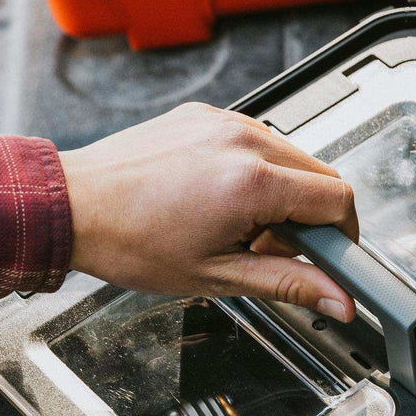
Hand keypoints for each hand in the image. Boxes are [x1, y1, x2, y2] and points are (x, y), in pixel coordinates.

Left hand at [59, 103, 357, 320]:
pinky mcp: (205, 115)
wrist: (71, 206)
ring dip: (285, 194)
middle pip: (320, 176)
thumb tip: (338, 300)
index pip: (338, 199)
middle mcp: (242, 140)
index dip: (344, 235)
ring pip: (291, 158)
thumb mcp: (219, 276)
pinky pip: (256, 141)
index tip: (331, 258)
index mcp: (252, 181)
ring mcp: (223, 122)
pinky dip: (256, 171)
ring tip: (242, 226)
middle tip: (275, 250)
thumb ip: (291, 285)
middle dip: (312, 218)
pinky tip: (222, 199)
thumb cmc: (130, 241)